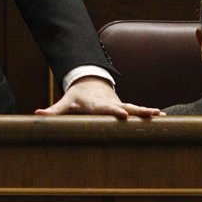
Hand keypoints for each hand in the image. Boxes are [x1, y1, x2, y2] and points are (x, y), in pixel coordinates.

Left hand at [35, 76, 162, 118]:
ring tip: (161, 116)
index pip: (106, 108)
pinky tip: (164, 119)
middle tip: (151, 114)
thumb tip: (37, 115)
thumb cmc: (77, 96)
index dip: (113, 111)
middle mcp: (111, 103)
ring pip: (135, 108)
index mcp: (97, 104)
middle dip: (137, 111)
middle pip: (126, 107)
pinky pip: (138, 111)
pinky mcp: (124, 107)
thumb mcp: (65, 102)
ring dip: (147, 112)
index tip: (122, 114)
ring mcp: (119, 104)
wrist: (89, 82)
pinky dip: (149, 114)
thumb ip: (53, 111)